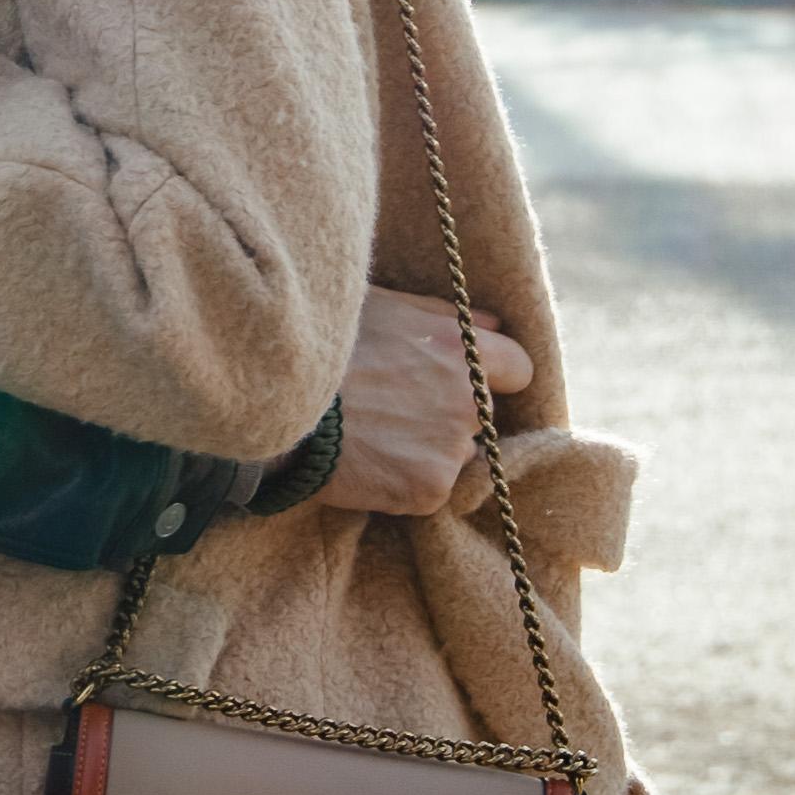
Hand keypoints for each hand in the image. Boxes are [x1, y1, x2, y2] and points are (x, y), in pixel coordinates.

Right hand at [323, 287, 533, 515]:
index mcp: (463, 348)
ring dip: (428, 451)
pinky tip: (368, 463)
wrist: (276, 402)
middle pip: (483, 415)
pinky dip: (404, 483)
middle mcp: (468, 398)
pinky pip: (430, 489)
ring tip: (376, 437)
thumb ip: (442, 316)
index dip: (492, 375)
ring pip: (457, 455)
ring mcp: (451, 447)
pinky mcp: (429, 488)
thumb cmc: (323, 344)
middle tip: (399, 410)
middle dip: (451, 414)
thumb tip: (493, 325)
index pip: (519, 369)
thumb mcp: (382, 305)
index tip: (463, 381)